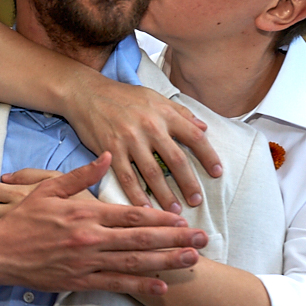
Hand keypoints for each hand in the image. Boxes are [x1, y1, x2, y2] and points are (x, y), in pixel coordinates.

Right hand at [0, 153, 206, 294]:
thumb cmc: (21, 219)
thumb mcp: (47, 189)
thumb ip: (80, 175)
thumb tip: (108, 157)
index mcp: (84, 213)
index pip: (130, 213)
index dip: (160, 216)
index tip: (182, 217)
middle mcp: (90, 238)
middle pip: (140, 238)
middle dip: (174, 239)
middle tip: (203, 240)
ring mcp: (86, 262)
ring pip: (133, 262)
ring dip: (166, 261)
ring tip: (192, 260)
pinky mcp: (78, 281)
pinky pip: (114, 284)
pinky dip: (139, 285)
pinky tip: (161, 285)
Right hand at [61, 79, 221, 211]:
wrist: (87, 93)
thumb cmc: (122, 96)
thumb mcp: (155, 97)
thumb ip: (180, 113)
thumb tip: (204, 127)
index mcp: (164, 114)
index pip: (194, 137)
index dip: (208, 156)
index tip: (217, 173)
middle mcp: (150, 127)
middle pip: (176, 160)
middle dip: (189, 183)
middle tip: (197, 201)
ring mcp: (130, 140)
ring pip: (152, 173)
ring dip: (165, 194)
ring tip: (174, 211)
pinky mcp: (111, 151)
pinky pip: (126, 177)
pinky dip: (136, 194)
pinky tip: (144, 208)